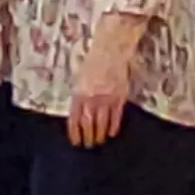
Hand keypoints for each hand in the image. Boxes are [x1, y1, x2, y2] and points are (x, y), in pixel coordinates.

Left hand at [67, 16, 142, 148]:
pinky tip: (111, 133)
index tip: (76, 141)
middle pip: (88, 124)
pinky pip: (116, 116)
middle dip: (87, 136)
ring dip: (99, 134)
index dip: (75, 132)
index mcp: (79, 94)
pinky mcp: (119, 97)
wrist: (110, 50)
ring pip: (101, 123)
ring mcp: (106, 99)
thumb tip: (78, 113)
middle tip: (88, 145)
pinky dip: (113, 126)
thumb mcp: (80, 78)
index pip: (74, 119)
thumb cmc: (93, 61)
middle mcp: (91, 99)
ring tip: (99, 141)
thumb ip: (79, 95)